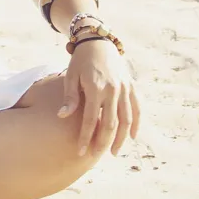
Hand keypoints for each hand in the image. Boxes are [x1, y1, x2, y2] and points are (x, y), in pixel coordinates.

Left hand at [58, 37, 140, 156]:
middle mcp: (113, 90)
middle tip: (95, 157)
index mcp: (95, 88)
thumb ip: (69, 97)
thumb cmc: (80, 61)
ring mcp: (124, 88)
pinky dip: (136, 123)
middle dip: (103, 143)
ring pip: (126, 119)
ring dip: (120, 138)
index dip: (85, 138)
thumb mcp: (71, 76)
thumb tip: (62, 116)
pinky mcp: (131, 86)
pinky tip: (132, 137)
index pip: (90, 120)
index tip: (80, 152)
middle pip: (110, 124)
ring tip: (113, 152)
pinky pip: (137, 108)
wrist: (98, 41)